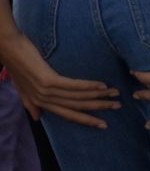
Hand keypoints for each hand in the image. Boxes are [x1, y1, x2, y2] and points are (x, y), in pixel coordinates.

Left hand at [0, 32, 119, 127]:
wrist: (7, 47)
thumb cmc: (15, 62)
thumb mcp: (21, 86)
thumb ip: (29, 102)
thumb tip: (37, 118)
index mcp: (39, 102)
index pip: (67, 114)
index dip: (86, 120)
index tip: (103, 123)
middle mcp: (44, 100)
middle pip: (76, 107)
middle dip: (99, 108)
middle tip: (118, 107)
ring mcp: (45, 91)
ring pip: (78, 97)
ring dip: (99, 96)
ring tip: (115, 93)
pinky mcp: (48, 80)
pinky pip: (73, 86)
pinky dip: (89, 86)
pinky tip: (102, 85)